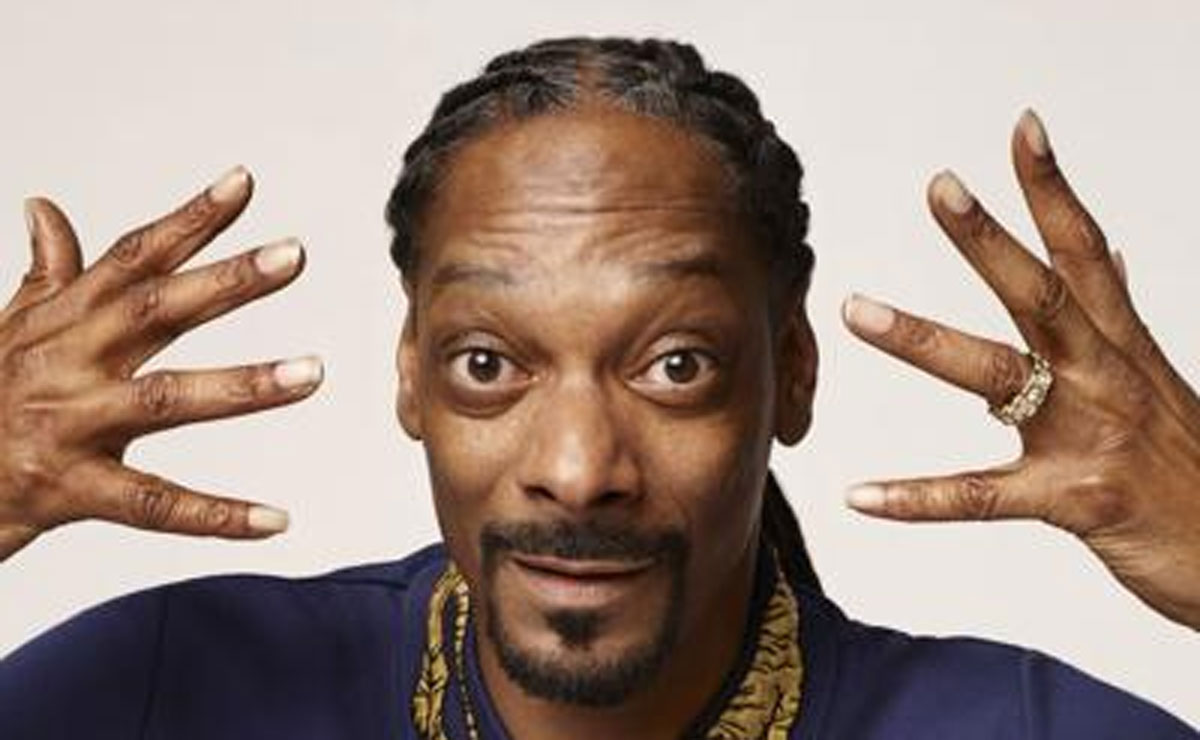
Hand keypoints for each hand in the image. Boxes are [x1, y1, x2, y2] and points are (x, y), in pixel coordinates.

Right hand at [0, 168, 322, 561]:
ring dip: (245, 385)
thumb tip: (44, 207)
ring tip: (314, 373)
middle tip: (293, 254)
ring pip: (167, 401)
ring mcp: (70, 426)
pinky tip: (277, 520)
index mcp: (63, 323)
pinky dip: (216, 516)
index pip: (134, 260)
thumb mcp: (4, 332)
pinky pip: (155, 506)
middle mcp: (69, 363)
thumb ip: (44, 276)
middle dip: (226, 281)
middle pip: (156, 311)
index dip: (189, 219)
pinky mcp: (69, 492)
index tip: (244, 183)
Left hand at [841, 111, 1199, 629]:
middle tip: (940, 186)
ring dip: (920, 337)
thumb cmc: (1190, 469)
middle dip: (989, 240)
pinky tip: (858, 496)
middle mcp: (1106, 378)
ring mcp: (1089, 436)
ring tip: (855, 309)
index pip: (1086, 252)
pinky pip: (980, 496)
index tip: (1023, 129)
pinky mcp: (1076, 499)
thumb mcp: (1161, 380)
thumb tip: (1113, 254)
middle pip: (1043, 295)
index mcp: (1122, 348)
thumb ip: (1124, 316)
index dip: (1055, 189)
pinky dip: (916, 499)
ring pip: (995, 376)